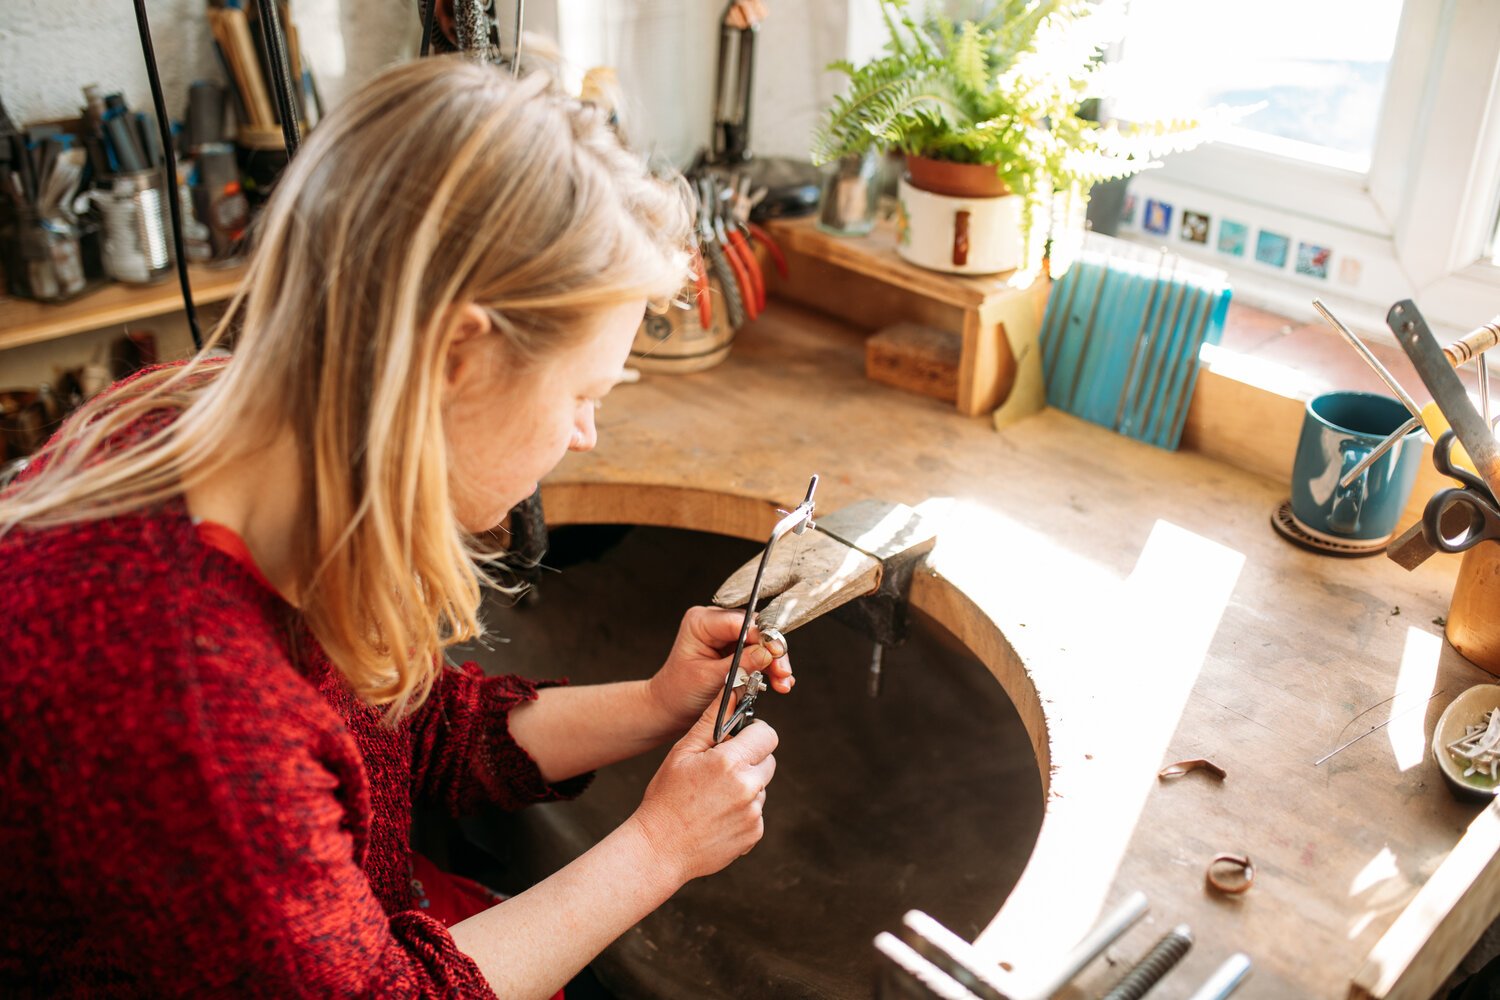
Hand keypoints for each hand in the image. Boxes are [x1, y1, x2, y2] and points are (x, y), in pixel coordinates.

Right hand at [630, 698, 777, 883]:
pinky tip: (716, 816)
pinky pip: (756, 812)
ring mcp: (753, 813)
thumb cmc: (666, 797)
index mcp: (730, 762)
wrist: (659, 849)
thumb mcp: (683, 752)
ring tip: (712, 797)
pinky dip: (742, 812)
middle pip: (768, 760)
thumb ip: (712, 720)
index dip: (754, 733)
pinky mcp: (754, 834)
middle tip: (720, 769)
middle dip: (750, 759)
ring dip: (745, 787)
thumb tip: (732, 690)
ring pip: (761, 787)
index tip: (739, 738)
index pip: (767, 734)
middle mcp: (748, 787)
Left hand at [648, 606, 792, 733]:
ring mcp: (726, 636)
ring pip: (761, 642)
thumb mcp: (709, 678)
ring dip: (773, 663)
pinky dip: (769, 668)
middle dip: (771, 652)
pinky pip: (759, 654)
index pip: (740, 621)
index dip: (762, 636)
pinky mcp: (735, 649)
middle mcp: (715, 623)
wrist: (672, 708)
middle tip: (782, 673)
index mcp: (701, 622)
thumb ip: (740, 663)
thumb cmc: (680, 692)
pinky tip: (777, 683)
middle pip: (755, 630)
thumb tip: (767, 653)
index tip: (776, 653)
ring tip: (782, 683)